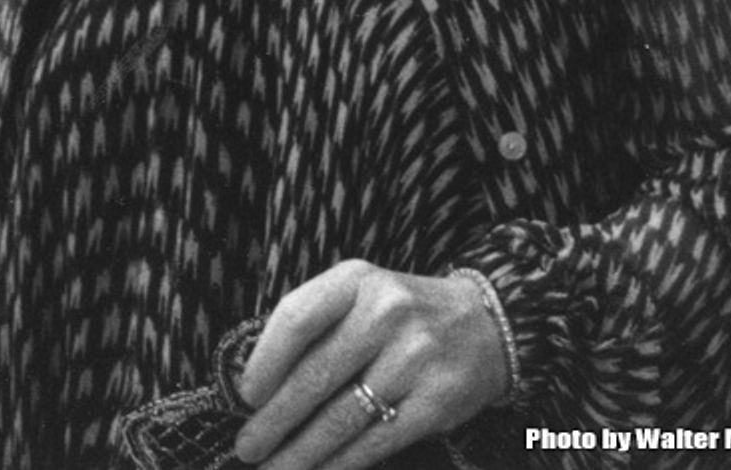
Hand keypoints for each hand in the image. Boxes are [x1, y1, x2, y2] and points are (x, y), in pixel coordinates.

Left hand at [232, 260, 507, 468]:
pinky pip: (374, 441)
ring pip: (341, 417)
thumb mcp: (362, 294)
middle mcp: (387, 312)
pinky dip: (339, 463)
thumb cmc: (401, 313)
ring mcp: (414, 357)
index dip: (266, 361)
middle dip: (274, 419)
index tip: (247, 395)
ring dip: (299, 452)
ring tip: (273, 468)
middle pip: (315, 375)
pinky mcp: (435, 401)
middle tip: (247, 447)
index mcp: (358, 280)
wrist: (484, 325)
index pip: (298, 316)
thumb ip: (317, 324)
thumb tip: (259, 384)